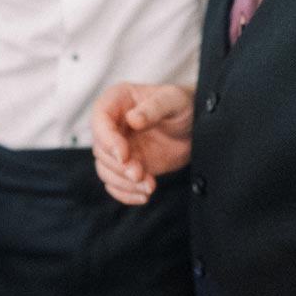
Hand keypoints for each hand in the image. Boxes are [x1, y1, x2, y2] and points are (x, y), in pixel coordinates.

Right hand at [91, 83, 193, 204]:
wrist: (196, 126)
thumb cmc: (183, 105)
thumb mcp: (172, 100)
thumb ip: (153, 108)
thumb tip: (132, 120)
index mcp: (117, 101)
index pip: (100, 121)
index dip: (107, 140)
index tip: (123, 155)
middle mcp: (112, 124)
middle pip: (100, 150)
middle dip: (119, 167)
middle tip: (140, 174)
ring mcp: (118, 147)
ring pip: (106, 170)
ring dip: (124, 183)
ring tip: (148, 186)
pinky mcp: (127, 166)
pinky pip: (116, 183)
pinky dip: (126, 193)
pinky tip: (144, 196)